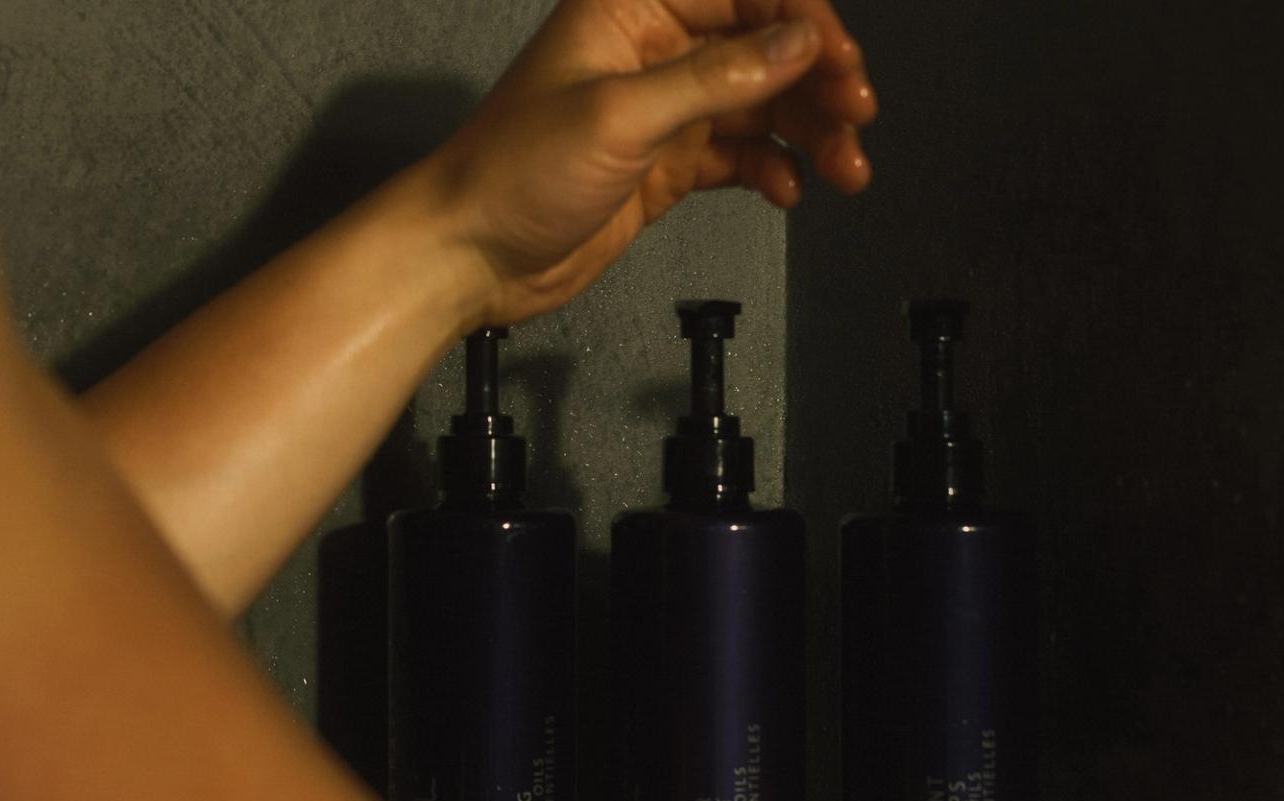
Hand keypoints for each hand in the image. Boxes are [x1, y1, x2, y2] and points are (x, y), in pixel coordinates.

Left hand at [417, 0, 877, 325]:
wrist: (466, 256)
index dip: (801, 22)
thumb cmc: (506, 175)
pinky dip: (772, 169)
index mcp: (630, 9)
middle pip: (763, 45)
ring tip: (844, 166)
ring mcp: (660, 109)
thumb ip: (716, 78)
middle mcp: (650, 50)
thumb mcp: (620, 116)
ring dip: (809, 131)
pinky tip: (789, 188)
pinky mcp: (663, 164)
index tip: (840, 63)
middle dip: (817, 79)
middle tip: (854, 115)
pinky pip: (739, 154)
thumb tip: (796, 42)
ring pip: (760, 103)